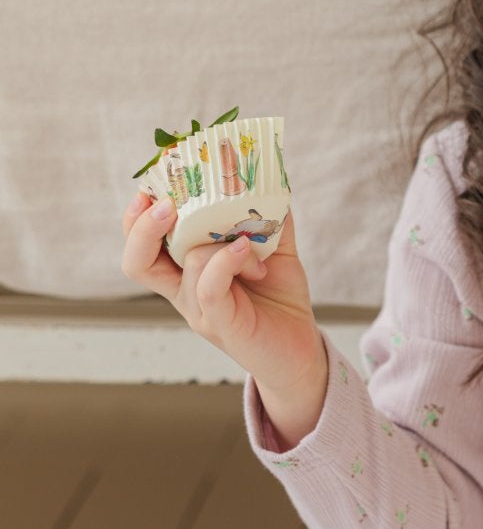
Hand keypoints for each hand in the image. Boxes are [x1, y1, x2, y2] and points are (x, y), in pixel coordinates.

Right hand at [119, 192, 324, 395]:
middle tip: (168, 203)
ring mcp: (200, 309)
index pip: (143, 246)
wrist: (300, 350)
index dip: (136, 219)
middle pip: (137, 261)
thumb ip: (268, 216)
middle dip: (142, 226)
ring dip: (220, 241)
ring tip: (250, 243)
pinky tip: (246, 251)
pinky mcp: (222, 324)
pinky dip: (225, 261)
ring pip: (187, 262)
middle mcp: (185, 291)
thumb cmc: (280, 298)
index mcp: (187, 271)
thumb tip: (271, 178)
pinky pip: (208, 287)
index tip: (148, 189)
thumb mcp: (274, 250)